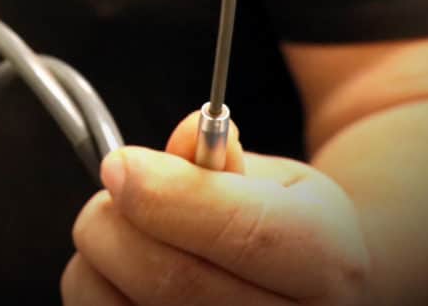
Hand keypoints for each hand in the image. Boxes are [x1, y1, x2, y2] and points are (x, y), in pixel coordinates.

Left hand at [62, 112, 372, 304]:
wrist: (307, 293)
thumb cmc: (285, 233)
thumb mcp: (277, 180)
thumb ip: (224, 156)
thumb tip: (187, 138)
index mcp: (329, 264)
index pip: (245, 234)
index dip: (169, 196)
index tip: (121, 164)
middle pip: (175, 280)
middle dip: (119, 220)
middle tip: (113, 184)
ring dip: (101, 255)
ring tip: (126, 229)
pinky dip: (97, 287)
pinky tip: (121, 271)